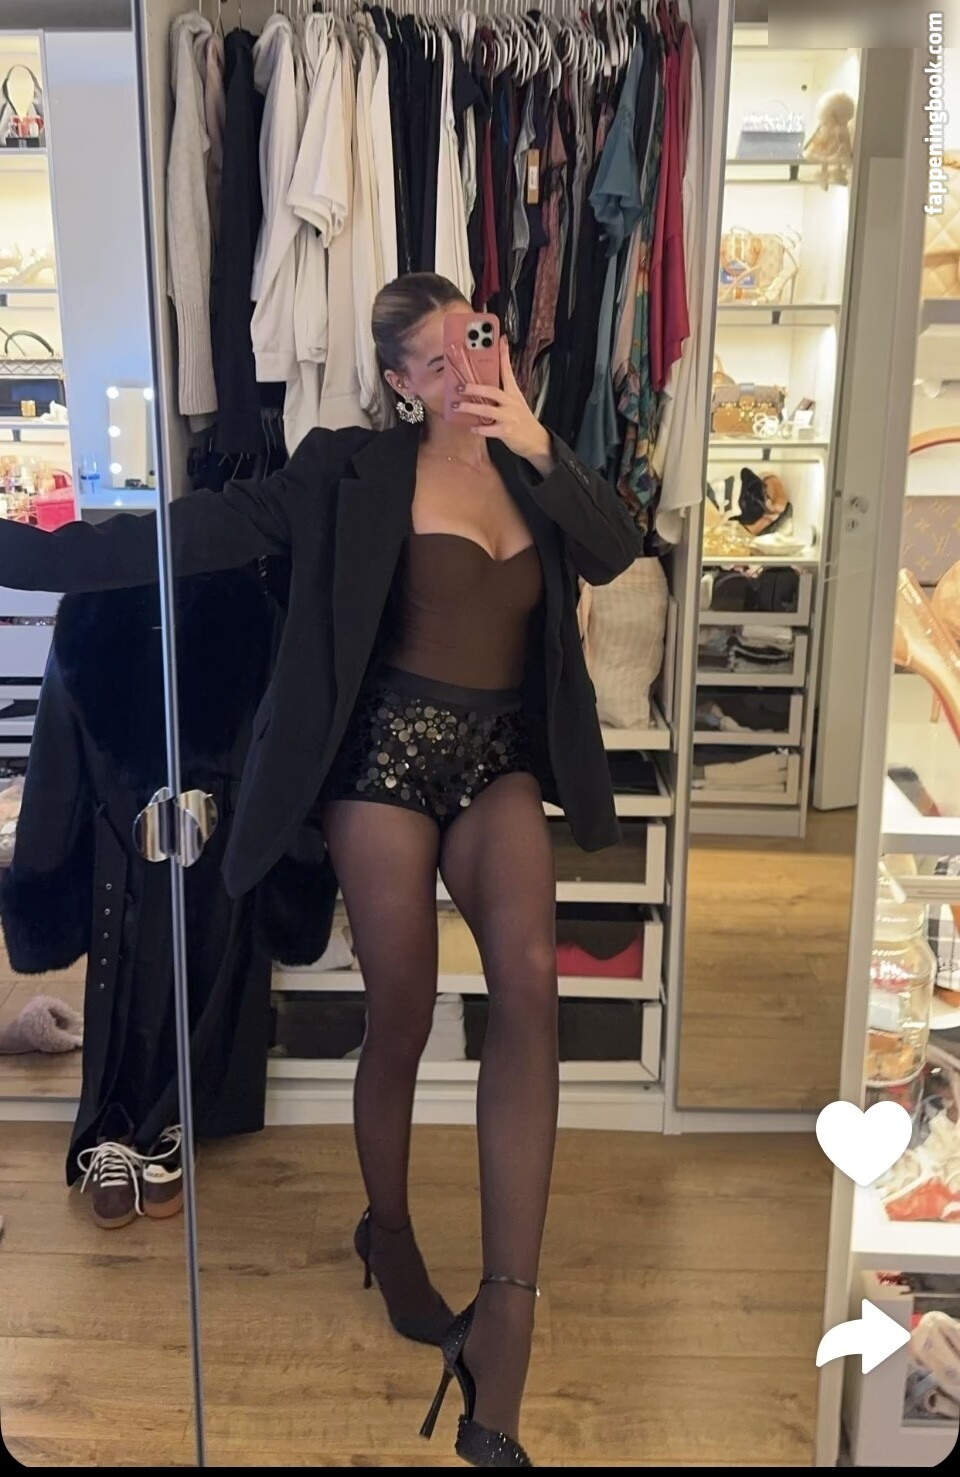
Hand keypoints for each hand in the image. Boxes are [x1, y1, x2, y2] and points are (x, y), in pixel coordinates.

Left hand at [453, 339, 554, 473]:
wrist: (535, 440)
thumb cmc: (521, 419)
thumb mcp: (516, 402)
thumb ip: (502, 393)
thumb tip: (483, 386)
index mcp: (513, 393)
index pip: (508, 370)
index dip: (504, 355)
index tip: (500, 339)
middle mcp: (511, 403)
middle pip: (492, 391)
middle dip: (474, 388)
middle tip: (459, 386)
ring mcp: (509, 417)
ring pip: (487, 410)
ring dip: (470, 407)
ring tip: (457, 406)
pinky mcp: (506, 432)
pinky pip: (489, 429)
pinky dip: (479, 428)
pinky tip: (471, 427)